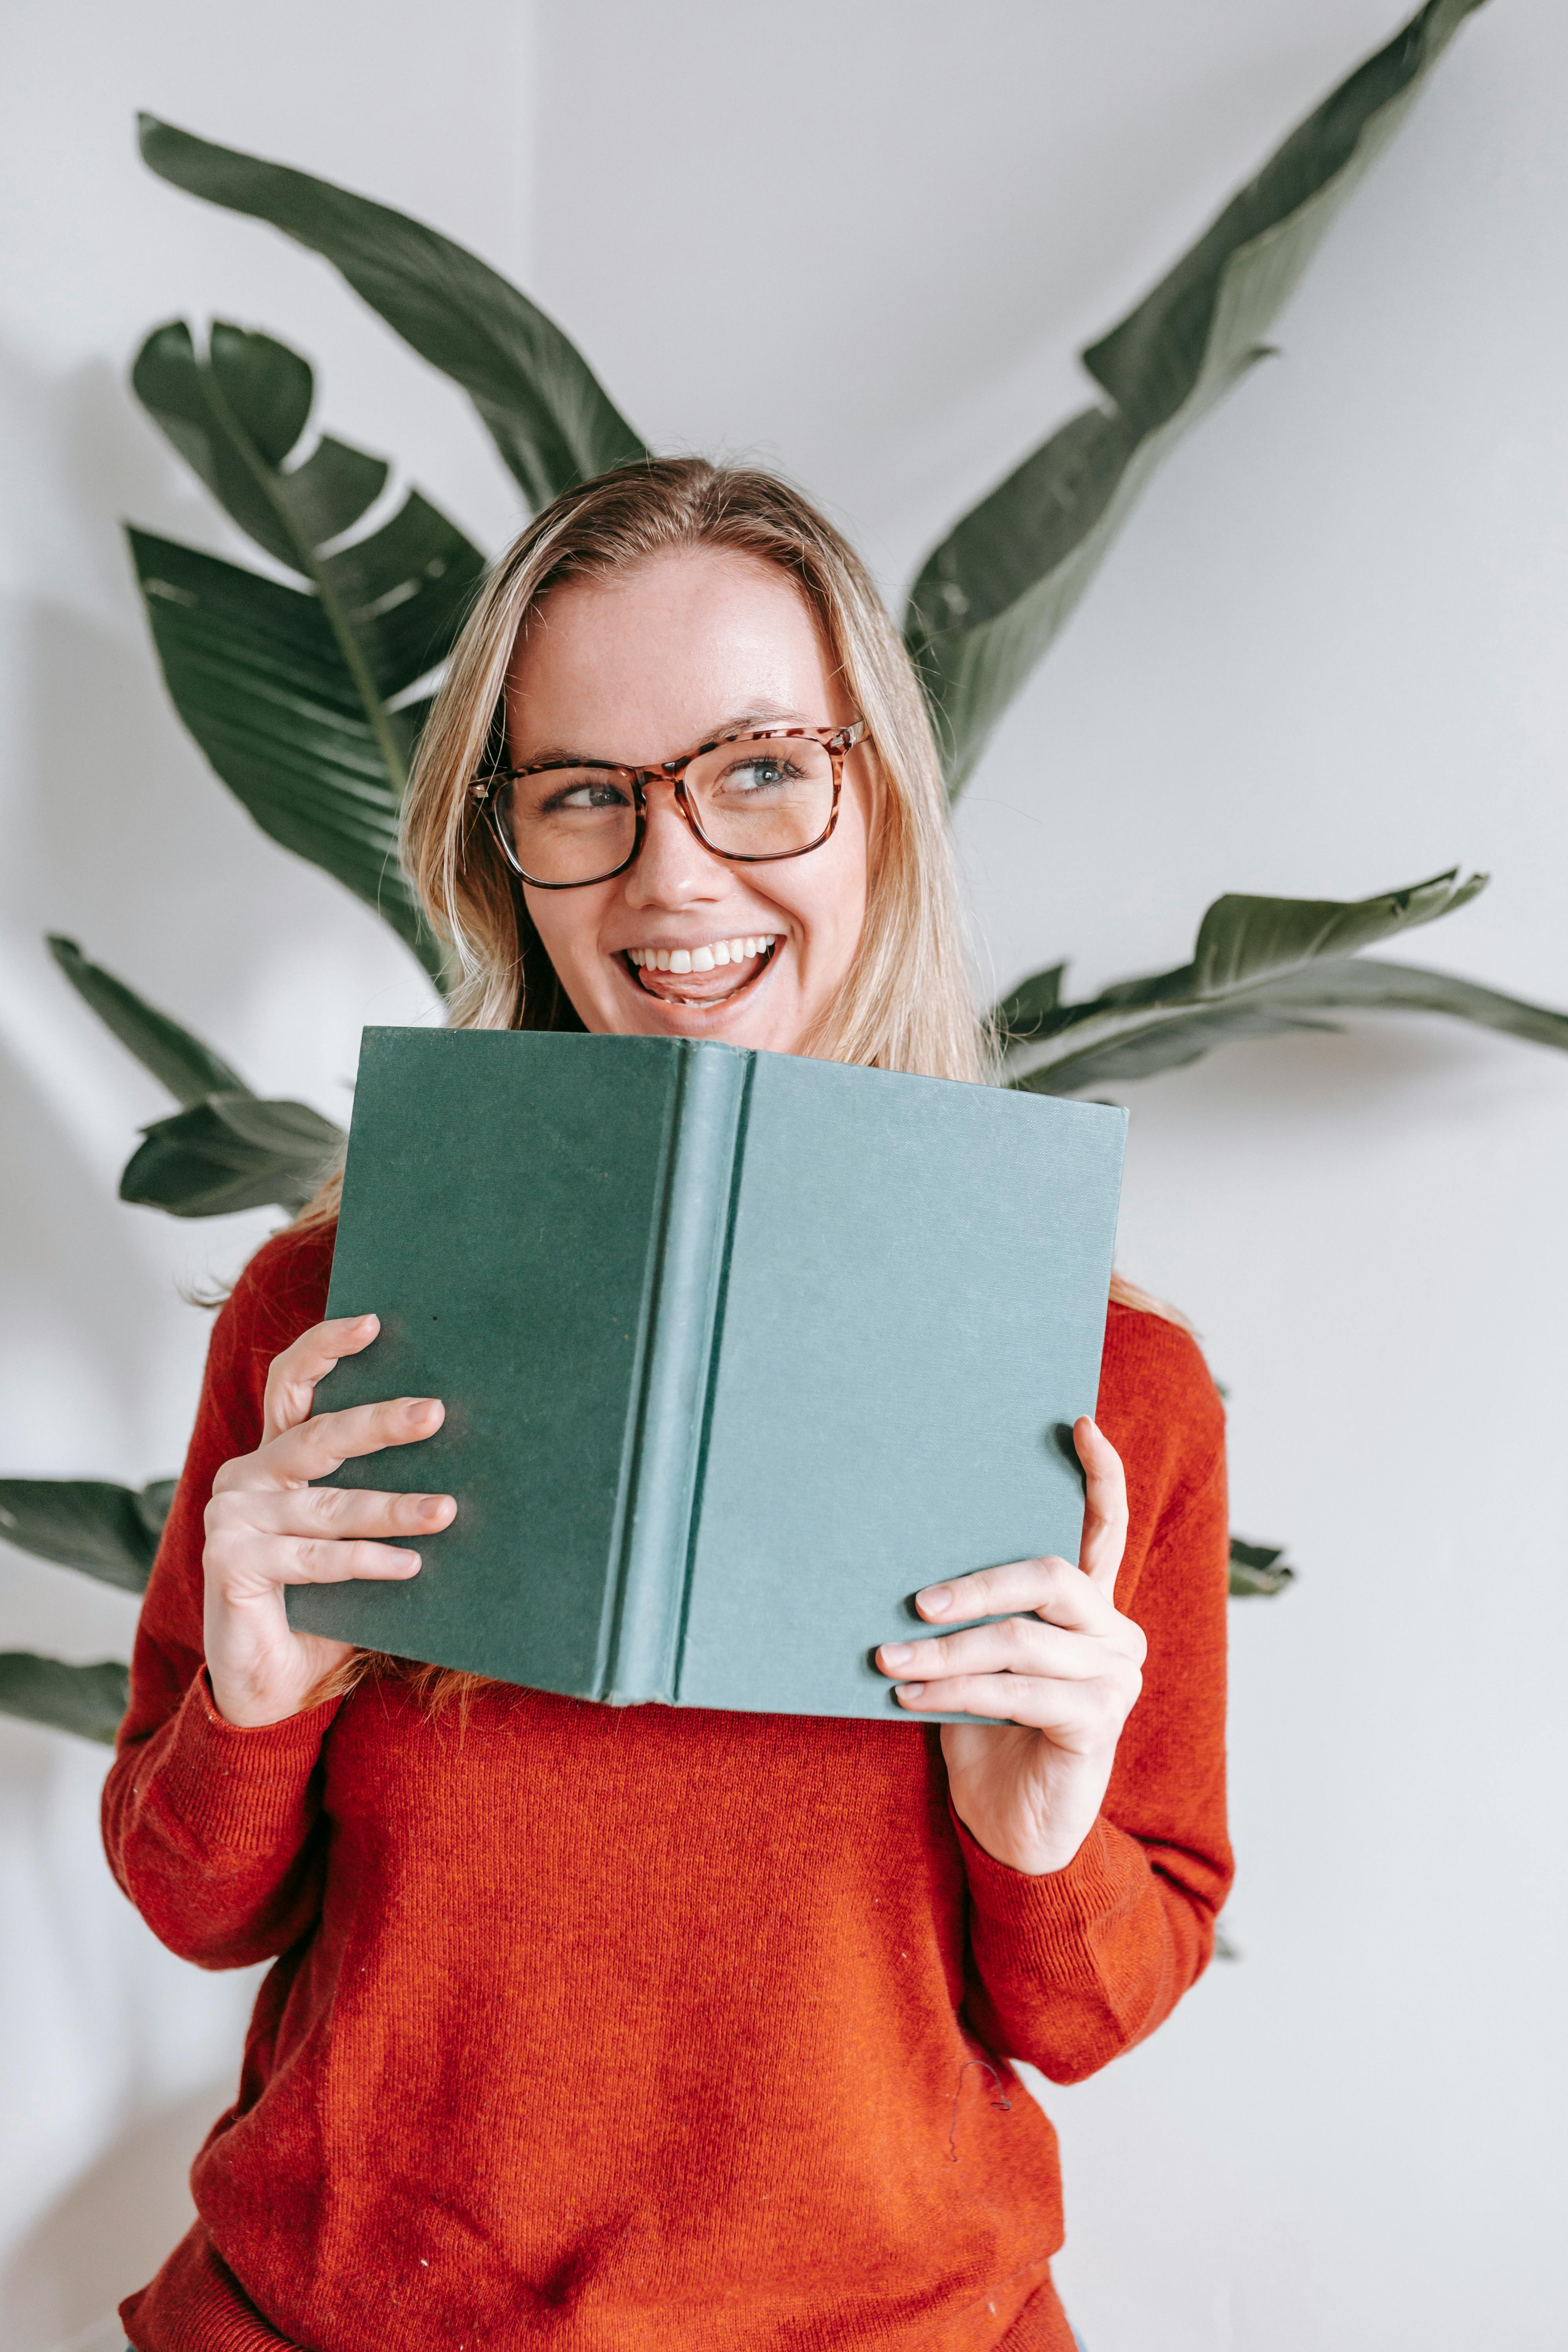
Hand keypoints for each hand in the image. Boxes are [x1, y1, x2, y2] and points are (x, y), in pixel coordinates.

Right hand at [202, 1314, 453, 1727]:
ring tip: (446, 1511)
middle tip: (435, 1413)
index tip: (372, 1322)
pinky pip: (313, 1557)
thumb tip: (461, 1462)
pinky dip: (365, 1560)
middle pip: (318, 1436)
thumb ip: (378, 1494)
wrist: (272, 1684)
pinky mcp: (231, 1562)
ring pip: (326, 1505)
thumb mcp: (352, 1537)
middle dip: (379, 1423)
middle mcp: (247, 1477)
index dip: (325, 1348)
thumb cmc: (323, 1602)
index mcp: (273, 1457)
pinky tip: (408, 1566)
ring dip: (392, 1509)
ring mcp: (233, 1518)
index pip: (291, 1384)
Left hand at [875, 1417, 1142, 1875]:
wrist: (1010, 1827)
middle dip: (975, 1585)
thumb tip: (905, 1566)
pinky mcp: (1098, 1723)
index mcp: (1089, 1607)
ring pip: (1022, 1640)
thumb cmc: (986, 1733)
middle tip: (914, 1599)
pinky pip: (1018, 1692)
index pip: (1105, 1530)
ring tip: (887, 1658)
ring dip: (945, 1651)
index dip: (1101, 1476)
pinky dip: (957, 1692)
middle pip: (1051, 1577)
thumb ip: (970, 1614)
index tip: (1079, 1423)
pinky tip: (909, 1698)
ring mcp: (1115, 1678)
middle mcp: (1114, 1633)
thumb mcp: (975, 1661)